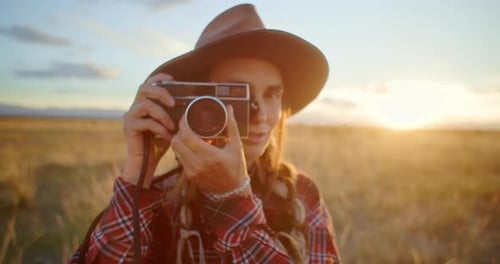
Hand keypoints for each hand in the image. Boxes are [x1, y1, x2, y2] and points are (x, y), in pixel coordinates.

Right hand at [122, 73, 176, 187]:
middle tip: (173, 103)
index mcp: (144, 104)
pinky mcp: (129, 128)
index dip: (158, 78)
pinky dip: (159, 129)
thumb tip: (192, 105)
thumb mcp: (169, 126)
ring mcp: (130, 117)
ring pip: (145, 105)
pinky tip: (166, 136)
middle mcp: (134, 108)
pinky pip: (145, 123)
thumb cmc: (159, 144)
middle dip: (160, 93)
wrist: (146, 164)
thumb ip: (174, 115)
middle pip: (143, 88)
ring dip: (162, 114)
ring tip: (171, 126)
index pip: (148, 84)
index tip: (172, 80)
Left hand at [171, 105, 251, 196]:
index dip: (183, 123)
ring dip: (180, 141)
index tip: (186, 117)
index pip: (187, 135)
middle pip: (177, 141)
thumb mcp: (237, 146)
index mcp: (210, 155)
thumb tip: (229, 108)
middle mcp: (198, 164)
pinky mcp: (190, 176)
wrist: (234, 191)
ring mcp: (192, 171)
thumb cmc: (237, 168)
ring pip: (176, 150)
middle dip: (180, 131)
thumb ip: (231, 126)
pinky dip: (183, 151)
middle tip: (187, 126)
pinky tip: (192, 148)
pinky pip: (180, 159)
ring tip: (189, 136)